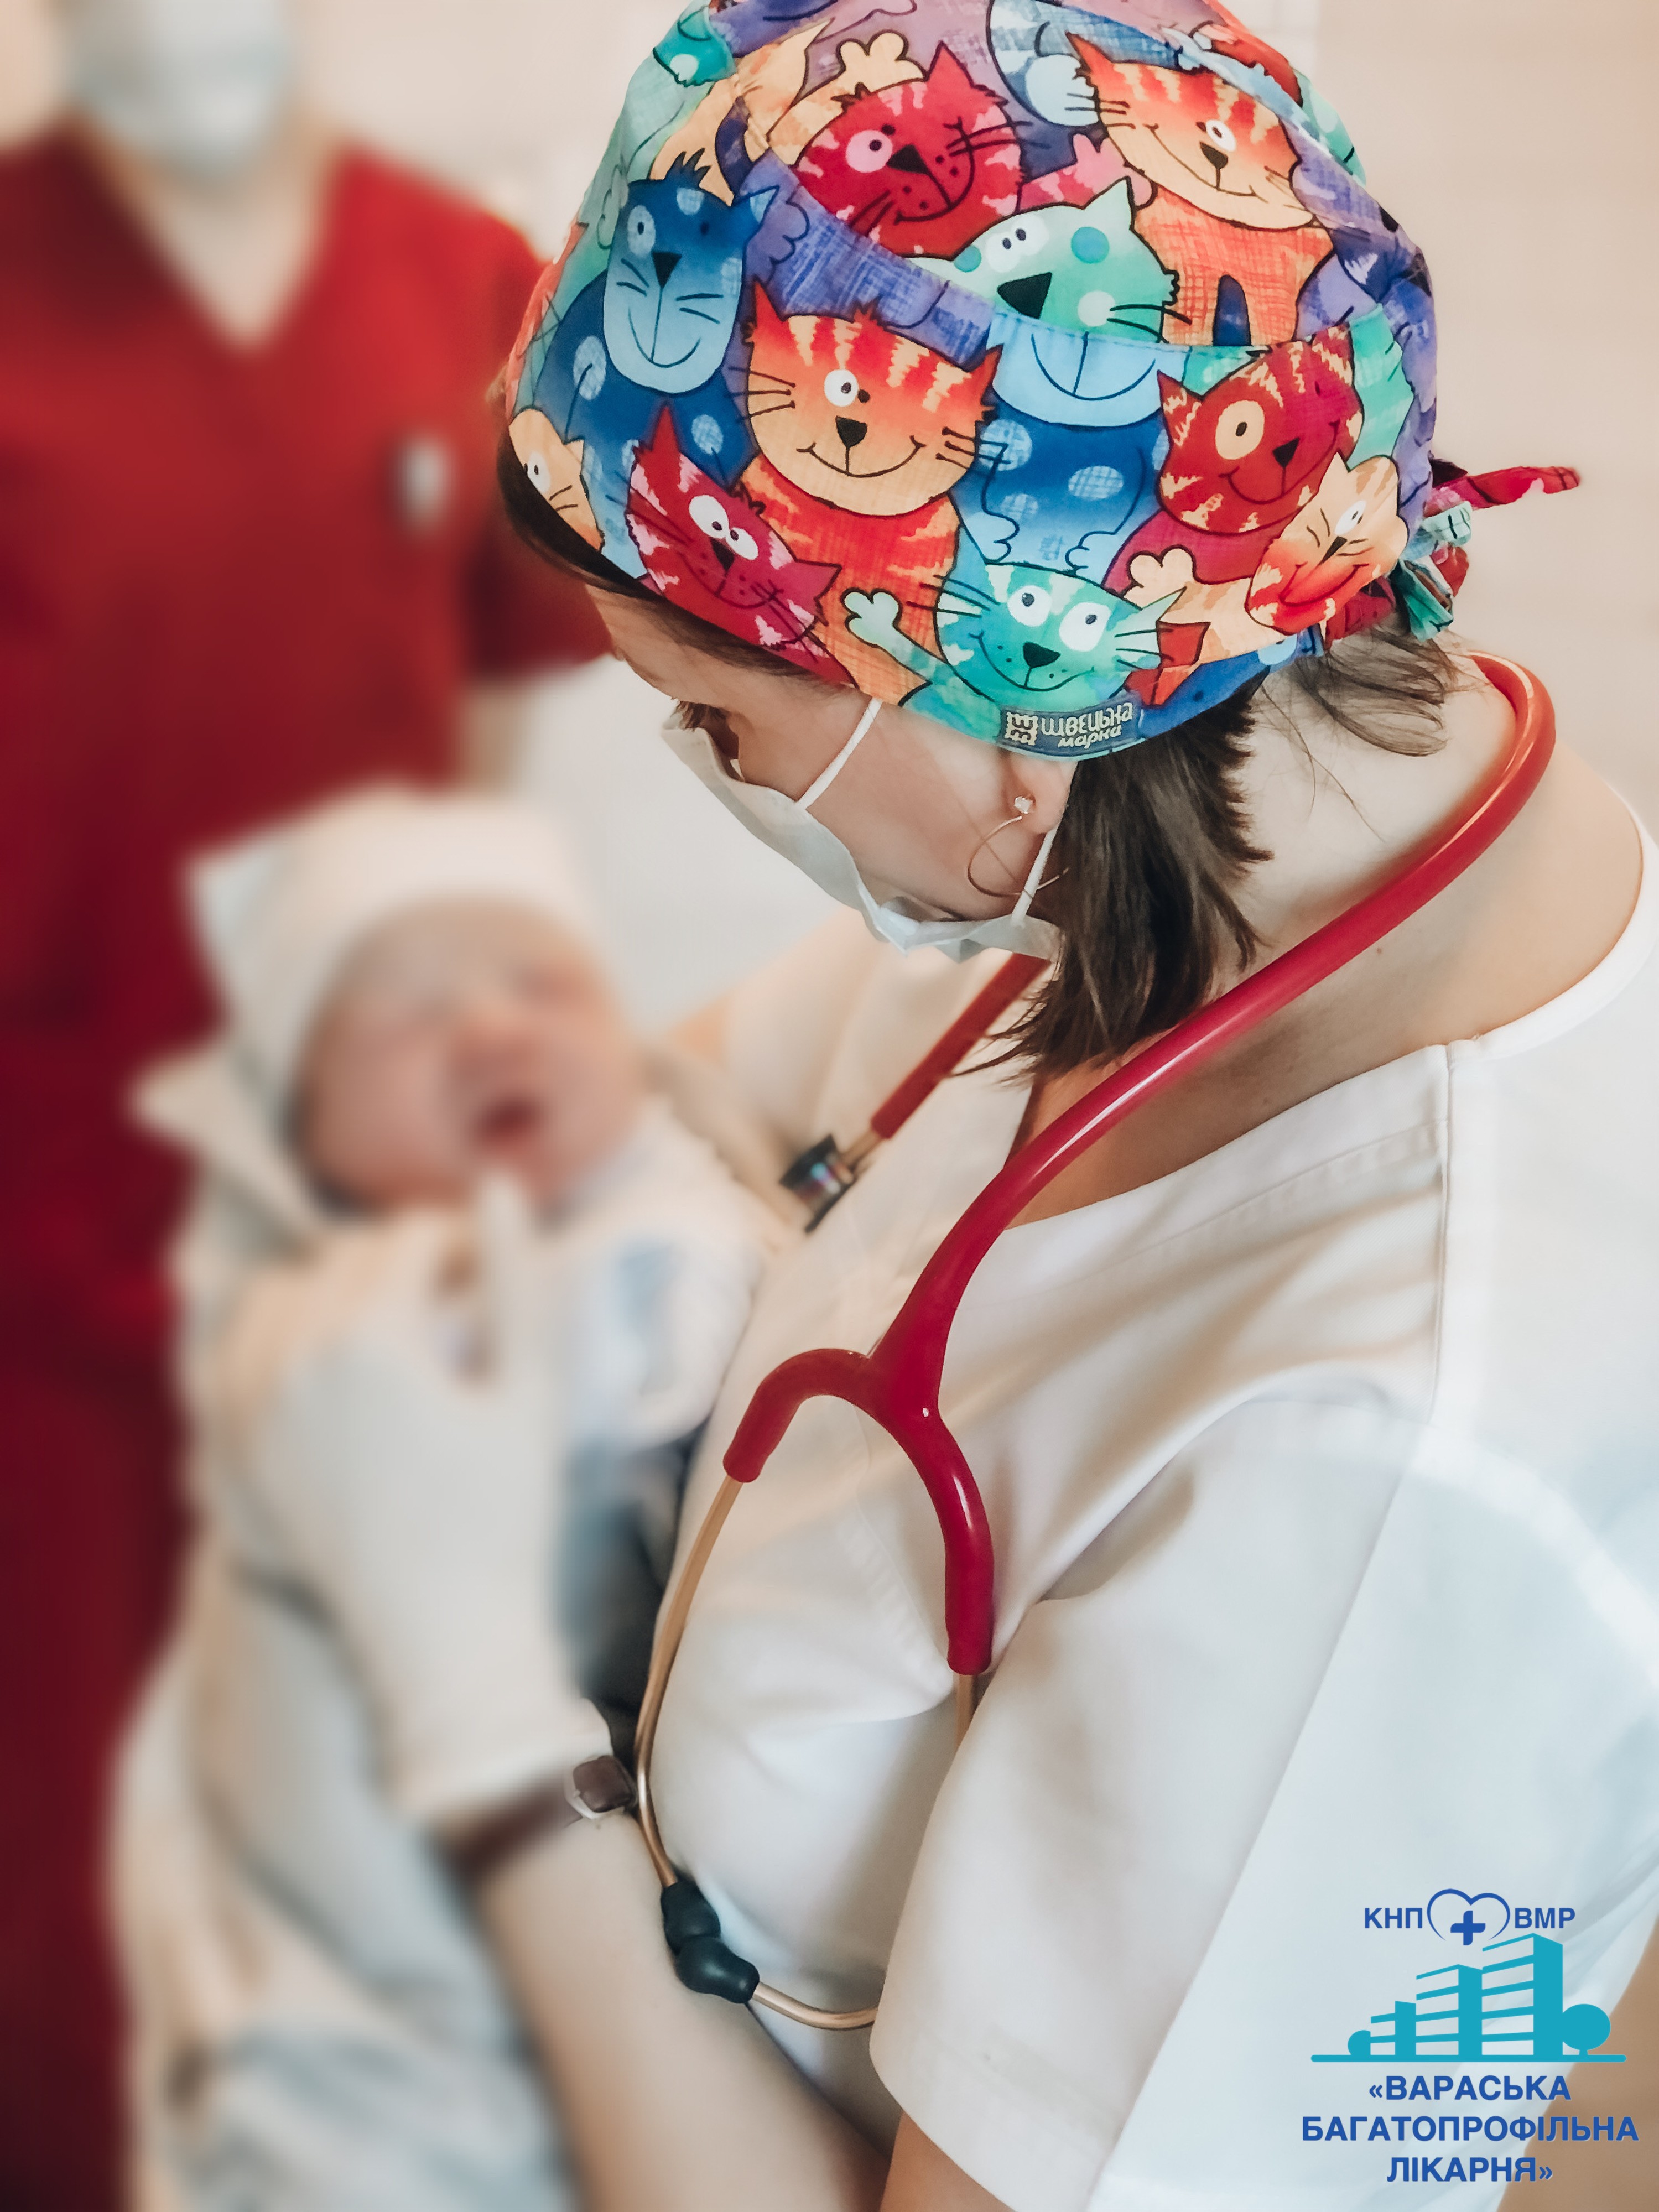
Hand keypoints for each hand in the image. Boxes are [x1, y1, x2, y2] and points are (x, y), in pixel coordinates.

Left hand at [247, 1181, 611, 1828]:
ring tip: (387, 1323)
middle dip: (402, 1260)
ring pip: (278, 1293)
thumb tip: (494, 1184)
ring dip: (332, 1288)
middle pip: (345, 1258)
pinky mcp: (234, 1448)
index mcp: (371, 1336)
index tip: (492, 1269)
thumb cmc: (505, 1519)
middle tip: (453, 1295)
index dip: (461, 1242)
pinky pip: (228, 1351)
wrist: (443, 1642)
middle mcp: (292, 1358)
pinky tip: (319, 1355)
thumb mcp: (531, 1390)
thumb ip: (515, 1278)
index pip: (410, 1239)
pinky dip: (267, 1332)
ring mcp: (251, 1405)